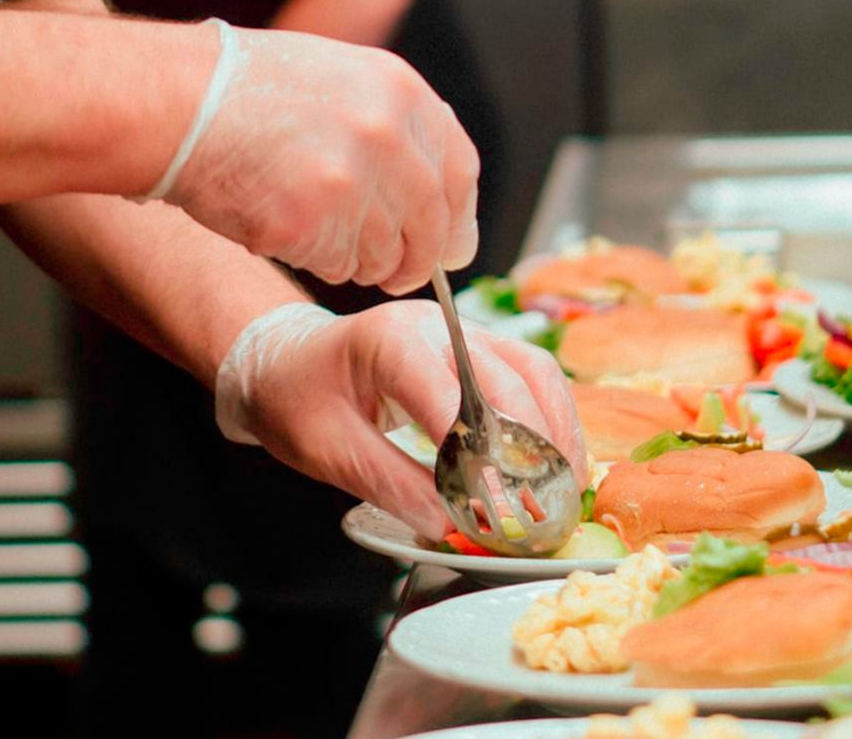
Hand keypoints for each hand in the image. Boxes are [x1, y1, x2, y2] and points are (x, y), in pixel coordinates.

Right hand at [170, 26, 478, 294]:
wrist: (178, 102)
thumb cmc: (247, 88)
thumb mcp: (340, 77)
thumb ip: (393, 125)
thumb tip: (438, 192)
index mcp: (400, 91)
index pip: (459, 171)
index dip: (455, 217)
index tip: (448, 243)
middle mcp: (386, 134)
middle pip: (429, 226)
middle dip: (413, 259)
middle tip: (394, 272)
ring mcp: (350, 180)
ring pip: (384, 255)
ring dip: (358, 260)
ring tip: (314, 228)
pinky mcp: (310, 223)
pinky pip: (336, 267)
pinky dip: (317, 262)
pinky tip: (286, 228)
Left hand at [215, 300, 588, 539]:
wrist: (284, 359)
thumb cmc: (298, 397)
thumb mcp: (326, 449)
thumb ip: (389, 483)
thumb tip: (449, 524)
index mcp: (390, 341)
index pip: (451, 394)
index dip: (481, 453)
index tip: (500, 508)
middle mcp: (436, 325)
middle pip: (505, 376)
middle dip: (533, 445)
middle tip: (548, 506)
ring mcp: (461, 332)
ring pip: (531, 369)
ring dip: (556, 428)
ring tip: (566, 486)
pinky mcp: (476, 349)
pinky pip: (528, 374)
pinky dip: (551, 417)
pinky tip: (558, 460)